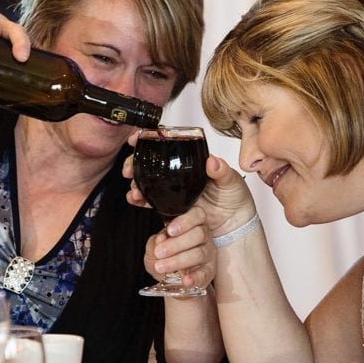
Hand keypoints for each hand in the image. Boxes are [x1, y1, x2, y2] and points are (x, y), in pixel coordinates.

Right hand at [124, 132, 256, 234]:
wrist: (235, 223)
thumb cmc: (236, 197)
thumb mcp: (232, 181)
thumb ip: (222, 171)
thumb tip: (212, 161)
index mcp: (192, 160)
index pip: (167, 143)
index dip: (148, 139)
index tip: (135, 139)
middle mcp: (180, 172)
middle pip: (151, 161)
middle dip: (134, 163)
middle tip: (128, 170)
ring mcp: (175, 188)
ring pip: (148, 181)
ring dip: (136, 183)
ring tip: (133, 190)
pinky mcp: (172, 205)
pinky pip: (153, 200)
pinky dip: (141, 200)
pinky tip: (136, 200)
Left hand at [143, 206, 216, 287]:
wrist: (170, 277)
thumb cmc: (164, 255)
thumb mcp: (155, 246)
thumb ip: (156, 242)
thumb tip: (161, 239)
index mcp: (193, 223)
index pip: (197, 215)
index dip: (185, 221)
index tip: (170, 230)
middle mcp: (204, 236)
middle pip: (199, 234)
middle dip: (176, 244)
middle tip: (160, 252)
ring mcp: (208, 253)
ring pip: (199, 253)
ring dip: (179, 261)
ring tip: (162, 267)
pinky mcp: (209, 271)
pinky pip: (205, 274)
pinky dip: (195, 277)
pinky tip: (185, 280)